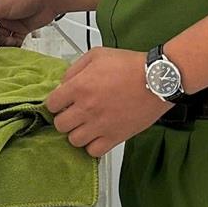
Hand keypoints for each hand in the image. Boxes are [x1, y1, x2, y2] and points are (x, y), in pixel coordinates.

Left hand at [47, 48, 168, 157]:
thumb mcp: (97, 55)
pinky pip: (93, 151)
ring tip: (85, 125)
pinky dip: (92, 145)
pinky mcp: (115, 137)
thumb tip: (64, 83)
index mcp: (79, 87)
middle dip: (64, 118)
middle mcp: (86, 108)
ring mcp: (100, 125)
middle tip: (73, 113)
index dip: (55, 102)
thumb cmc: (130, 66)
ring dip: (77, 132)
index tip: (62, 102)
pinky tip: (97, 135)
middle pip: (60, 125)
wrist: (156, 80)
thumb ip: (75, 68)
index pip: (51, 104)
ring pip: (74, 140)